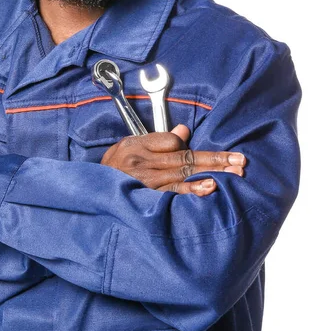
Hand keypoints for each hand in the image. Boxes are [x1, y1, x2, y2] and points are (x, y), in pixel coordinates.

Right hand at [100, 124, 245, 195]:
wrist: (89, 192)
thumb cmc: (111, 168)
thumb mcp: (128, 146)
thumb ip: (157, 140)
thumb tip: (183, 131)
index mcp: (138, 147)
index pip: (171, 143)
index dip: (186, 145)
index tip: (207, 155)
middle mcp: (143, 164)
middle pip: (185, 158)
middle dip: (215, 159)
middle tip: (240, 160)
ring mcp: (146, 183)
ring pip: (182, 175)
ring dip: (209, 173)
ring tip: (232, 173)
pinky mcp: (148, 199)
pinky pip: (173, 194)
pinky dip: (191, 190)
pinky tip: (208, 188)